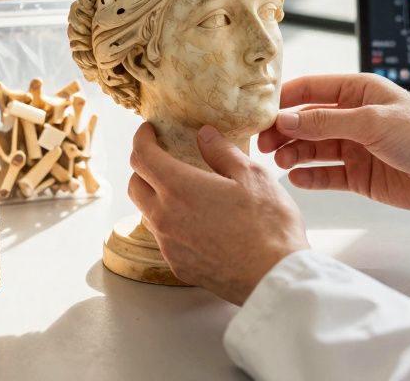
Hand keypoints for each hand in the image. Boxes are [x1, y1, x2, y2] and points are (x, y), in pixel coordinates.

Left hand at [127, 122, 309, 304]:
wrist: (274, 278)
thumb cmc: (268, 226)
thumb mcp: (253, 176)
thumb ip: (222, 152)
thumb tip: (205, 135)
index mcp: (179, 188)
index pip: (142, 156)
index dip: (141, 139)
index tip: (149, 131)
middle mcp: (165, 217)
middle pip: (135, 185)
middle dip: (144, 167)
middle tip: (164, 158)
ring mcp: (169, 245)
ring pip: (148, 213)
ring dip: (157, 197)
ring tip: (184, 190)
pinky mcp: (178, 266)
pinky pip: (165, 238)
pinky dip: (172, 223)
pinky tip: (197, 222)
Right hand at [258, 74, 409, 228]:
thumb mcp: (372, 121)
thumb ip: (326, 123)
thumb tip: (286, 120)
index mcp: (358, 91)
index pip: (310, 90)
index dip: (284, 100)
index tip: (259, 112)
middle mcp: (354, 117)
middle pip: (306, 121)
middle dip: (284, 130)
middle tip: (263, 143)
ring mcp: (356, 147)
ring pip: (313, 148)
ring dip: (294, 154)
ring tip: (281, 162)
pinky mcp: (360, 175)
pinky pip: (327, 175)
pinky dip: (310, 177)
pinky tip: (297, 179)